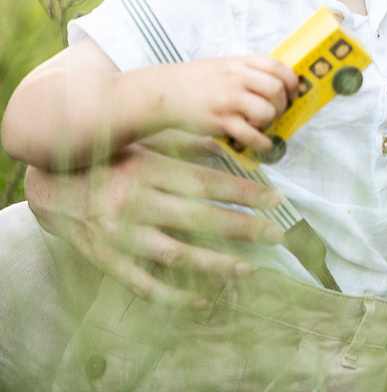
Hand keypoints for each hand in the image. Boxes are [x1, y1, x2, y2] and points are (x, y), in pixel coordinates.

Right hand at [25, 134, 284, 306]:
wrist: (52, 186)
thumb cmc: (109, 160)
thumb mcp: (147, 144)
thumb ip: (187, 145)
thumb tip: (230, 148)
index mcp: (148, 170)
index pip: (206, 183)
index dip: (244, 193)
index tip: (276, 200)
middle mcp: (135, 203)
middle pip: (198, 218)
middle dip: (242, 228)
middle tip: (276, 234)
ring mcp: (120, 235)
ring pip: (175, 254)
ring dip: (215, 264)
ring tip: (248, 269)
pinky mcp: (107, 260)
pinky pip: (143, 284)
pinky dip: (173, 296)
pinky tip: (202, 300)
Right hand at [154, 54, 298, 152]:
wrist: (161, 92)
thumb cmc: (194, 80)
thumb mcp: (222, 65)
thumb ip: (246, 71)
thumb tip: (276, 84)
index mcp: (239, 63)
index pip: (277, 66)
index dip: (291, 80)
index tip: (294, 90)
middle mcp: (236, 79)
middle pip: (277, 89)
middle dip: (284, 103)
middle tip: (279, 110)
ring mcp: (229, 100)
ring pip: (267, 111)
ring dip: (271, 120)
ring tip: (263, 124)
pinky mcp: (220, 121)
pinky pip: (251, 134)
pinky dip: (262, 142)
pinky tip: (263, 144)